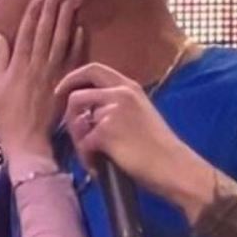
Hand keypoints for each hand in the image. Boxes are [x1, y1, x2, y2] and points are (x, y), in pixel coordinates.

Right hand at [0, 0, 83, 176]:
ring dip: (65, 20)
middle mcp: (36, 65)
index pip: (27, 31)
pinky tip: (81, 29)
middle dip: (51, 10)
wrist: (26, 139)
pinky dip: (77, 44)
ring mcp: (52, 74)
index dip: (33, 12)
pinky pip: (73, 61)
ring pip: (60, 41)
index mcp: (18, 65)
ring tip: (70, 3)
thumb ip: (0, 61)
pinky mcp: (64, 84)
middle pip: (45, 32)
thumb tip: (0, 37)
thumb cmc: (7, 115)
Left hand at [56, 63, 205, 199]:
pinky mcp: (105, 132)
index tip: (63, 91)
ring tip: (92, 155)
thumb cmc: (159, 147)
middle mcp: (120, 93)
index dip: (73, 78)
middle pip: (76, 93)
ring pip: (77, 123)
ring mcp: (112, 111)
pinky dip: (87, 158)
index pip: (93, 69)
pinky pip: (83, 144)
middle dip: (66, 110)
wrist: (173, 166)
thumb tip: (88, 114)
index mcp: (129, 87)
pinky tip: (98, 167)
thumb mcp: (141, 113)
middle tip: (66, 124)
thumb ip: (118, 105)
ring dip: (79, 141)